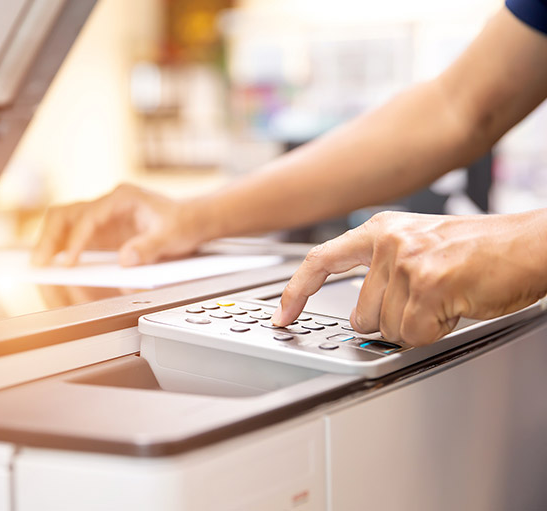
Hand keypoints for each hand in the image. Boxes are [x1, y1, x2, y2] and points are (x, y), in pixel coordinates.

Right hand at [32, 184, 207, 266]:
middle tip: (40, 262)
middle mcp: (106, 204)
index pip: (88, 216)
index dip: (77, 240)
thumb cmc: (182, 222)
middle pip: (65, 214)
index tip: (70, 261)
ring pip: (63, 223)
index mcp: (121, 197)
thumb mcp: (171, 235)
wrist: (192, 220)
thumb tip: (125, 260)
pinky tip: (54, 266)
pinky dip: (61, 250)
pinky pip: (73, 238)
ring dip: (50, 243)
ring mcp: (101, 218)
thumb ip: (149, 247)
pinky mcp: (101, 232)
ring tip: (39, 266)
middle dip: (50, 237)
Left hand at [273, 210, 546, 345]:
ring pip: (387, 328)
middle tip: (426, 301)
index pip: (320, 260)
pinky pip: (413, 335)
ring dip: (417, 326)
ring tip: (445, 299)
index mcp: (380, 231)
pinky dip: (434, 332)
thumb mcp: (420, 245)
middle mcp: (388, 242)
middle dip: (392, 321)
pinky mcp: (428, 283)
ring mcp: (406, 262)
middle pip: (360, 315)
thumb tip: (358, 315)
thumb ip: (383, 270)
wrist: (530, 245)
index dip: (295, 291)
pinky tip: (453, 307)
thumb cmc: (482, 250)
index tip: (282, 315)